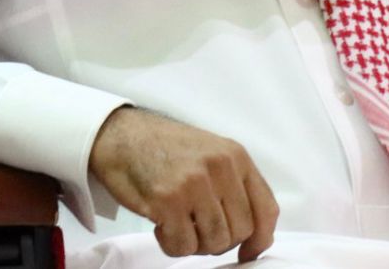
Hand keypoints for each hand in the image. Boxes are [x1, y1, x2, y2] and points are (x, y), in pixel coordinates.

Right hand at [88, 107, 278, 260]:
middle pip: (240, 231)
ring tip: (179, 226)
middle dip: (219, 242)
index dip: (261, 239)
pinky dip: (172, 245)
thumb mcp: (212, 153)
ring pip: (214, 242)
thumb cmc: (165, 148)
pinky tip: (161, 226)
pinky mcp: (167, 201)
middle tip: (196, 230)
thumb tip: (253, 233)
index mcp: (236, 156)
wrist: (122, 135)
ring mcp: (194, 184)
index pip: (266, 208)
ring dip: (196, 245)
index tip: (249, 252)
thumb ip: (234, 185)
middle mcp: (220, 168)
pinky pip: (183, 246)